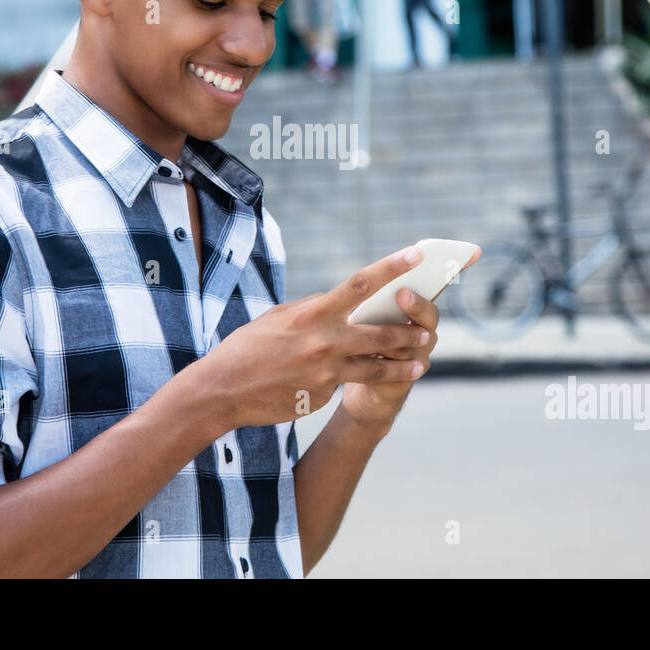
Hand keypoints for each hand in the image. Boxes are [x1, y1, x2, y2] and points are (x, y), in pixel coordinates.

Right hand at [200, 246, 441, 427]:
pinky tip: (336, 382)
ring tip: (418, 365)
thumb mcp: (278, 318)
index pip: (360, 284)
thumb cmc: (247, 348)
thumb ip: (312, 309)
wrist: (222, 391)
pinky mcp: (321, 396)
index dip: (392, 267)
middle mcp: (324, 341)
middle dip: (408, 333)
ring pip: (375, 368)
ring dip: (400, 366)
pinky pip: (342, 385)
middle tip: (426, 333)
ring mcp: (325, 373)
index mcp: (313, 314)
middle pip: (380, 333)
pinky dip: (345, 381)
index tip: (416, 254)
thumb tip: (337, 302)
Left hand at [340, 244, 480, 430]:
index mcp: (413, 307)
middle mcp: (423, 330)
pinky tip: (373, 359)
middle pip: (429, 315)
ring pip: (413, 343)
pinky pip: (401, 371)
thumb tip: (376, 283)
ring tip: (372, 334)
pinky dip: (386, 363)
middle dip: (417, 304)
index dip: (456, 267)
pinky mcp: (404, 380)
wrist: (361, 387)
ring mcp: (418, 355)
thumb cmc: (362, 341)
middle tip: (402, 294)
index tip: (472, 251)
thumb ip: (374, 299)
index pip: (437, 283)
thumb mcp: (364, 315)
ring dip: (394, 337)